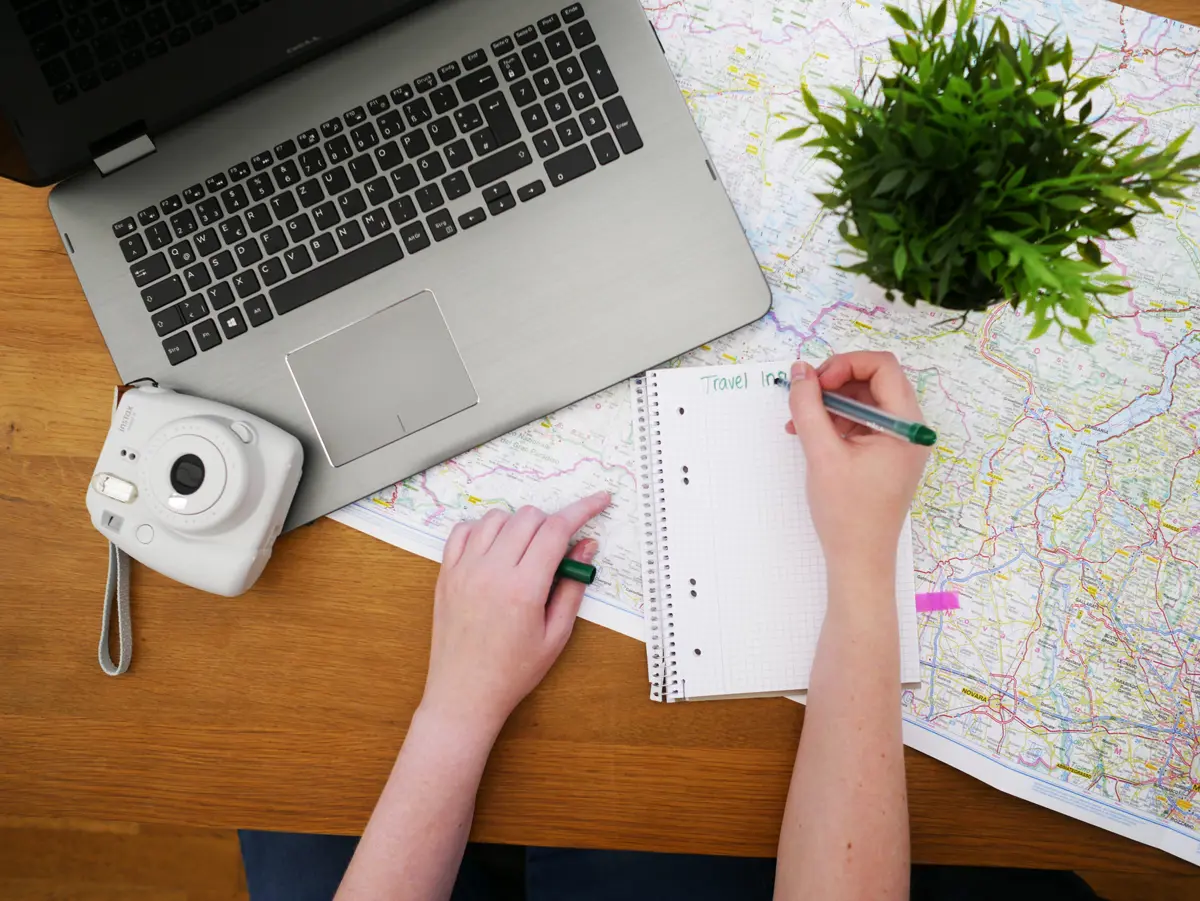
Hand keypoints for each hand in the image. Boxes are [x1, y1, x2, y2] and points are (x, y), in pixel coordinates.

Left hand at [420, 492, 611, 739]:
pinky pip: (463, 531)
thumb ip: (572, 586)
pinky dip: (482, 531)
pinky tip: (494, 550)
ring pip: (496, 517)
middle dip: (551, 523)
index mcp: (523, 589)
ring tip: (525, 553)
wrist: (464, 694)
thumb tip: (586, 546)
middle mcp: (491, 572)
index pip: (557, 530)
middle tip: (557, 550)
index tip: (599, 500)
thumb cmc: (513, 671)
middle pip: (529, 517)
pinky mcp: (446, 574)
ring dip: (518, 525)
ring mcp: (464, 570)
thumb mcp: (556, 635)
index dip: (583, 510)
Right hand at [786, 352, 928, 582]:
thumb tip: (800, 371)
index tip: (817, 382)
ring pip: (864, 400)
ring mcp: (898, 442)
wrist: (859, 559)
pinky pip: (861, 422)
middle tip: (805, 397)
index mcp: (906, 425)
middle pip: (874, 380)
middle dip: (835, 382)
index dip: (846, 364)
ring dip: (831, 403)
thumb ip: (808, 407)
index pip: (882, 367)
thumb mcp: (822, 453)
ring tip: (799, 422)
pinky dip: (835, 421)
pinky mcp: (885, 455)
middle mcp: (909, 429)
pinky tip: (809, 434)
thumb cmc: (847, 513)